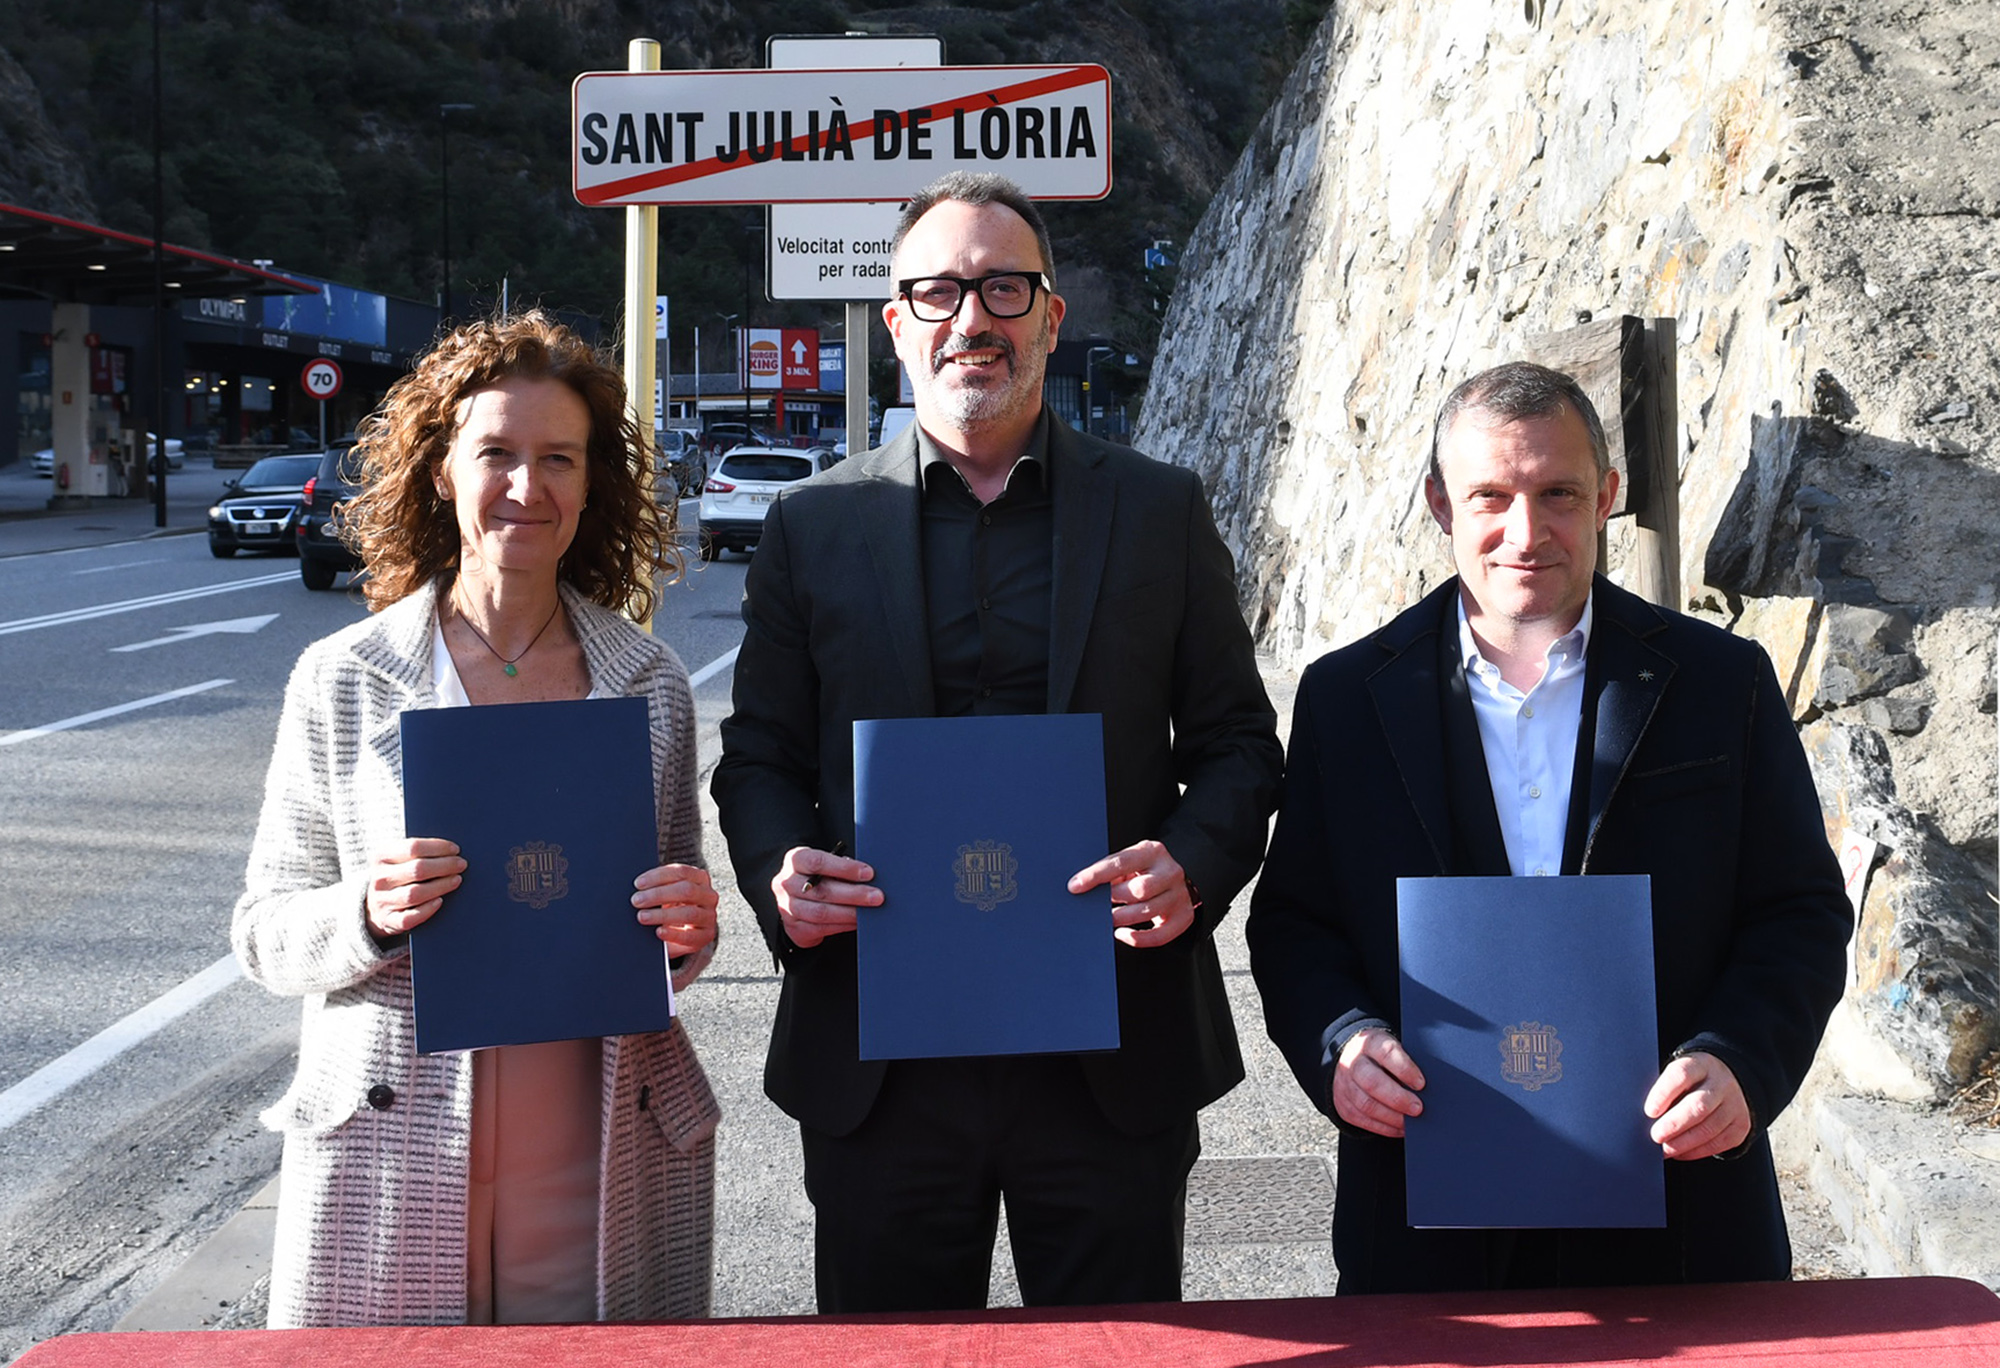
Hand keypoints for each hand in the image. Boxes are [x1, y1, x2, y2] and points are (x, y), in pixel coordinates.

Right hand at [364, 838, 464, 937]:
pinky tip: (440, 901)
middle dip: (444, 866)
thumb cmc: (398, 876)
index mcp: (381, 856)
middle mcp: (380, 879)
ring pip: (415, 893)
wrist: (377, 905)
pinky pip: (409, 918)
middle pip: (417, 869)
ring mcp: (382, 901)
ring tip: (456, 880)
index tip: (455, 850)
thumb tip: (451, 849)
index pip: (413, 847)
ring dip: (441, 886)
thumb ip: (419, 851)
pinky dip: (427, 910)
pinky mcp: (389, 921)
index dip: (438, 847)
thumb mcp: (399, 858)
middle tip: (461, 864)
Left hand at [632, 863, 717, 958]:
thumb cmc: (670, 907)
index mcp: (699, 878)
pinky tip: (659, 932)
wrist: (679, 935)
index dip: (659, 876)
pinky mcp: (706, 936)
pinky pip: (690, 936)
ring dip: (662, 915)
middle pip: (687, 890)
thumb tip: (638, 888)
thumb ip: (658, 887)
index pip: (682, 872)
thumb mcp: (666, 894)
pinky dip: (673, 934)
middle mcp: (708, 895)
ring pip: (689, 913)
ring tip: (642, 917)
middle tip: (637, 900)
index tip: (638, 884)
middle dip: (658, 894)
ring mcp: (709, 917)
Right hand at [773, 845, 878, 948]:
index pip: (818, 862)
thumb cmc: (815, 876)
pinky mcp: (794, 928)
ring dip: (849, 913)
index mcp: (795, 860)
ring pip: (821, 913)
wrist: (792, 897)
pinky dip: (843, 925)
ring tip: (869, 911)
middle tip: (877, 896)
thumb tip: (868, 876)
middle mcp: (786, 884)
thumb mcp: (823, 865)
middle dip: (854, 894)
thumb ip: (840, 867)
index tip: (868, 873)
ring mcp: (787, 907)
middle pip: (822, 890)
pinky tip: (857, 921)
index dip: (845, 868)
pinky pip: (821, 929)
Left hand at [1068, 840, 1194, 947]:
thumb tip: (1080, 886)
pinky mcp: (1184, 916)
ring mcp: (1179, 894)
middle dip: (1114, 899)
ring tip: (1108, 918)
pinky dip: (1138, 939)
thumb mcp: (1129, 862)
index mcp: (1152, 852)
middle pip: (1140, 889)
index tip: (1075, 886)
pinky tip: (1123, 933)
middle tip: (1099, 905)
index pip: (1121, 862)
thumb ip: (1110, 871)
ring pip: (1149, 911)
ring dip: (1122, 918)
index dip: (1096, 875)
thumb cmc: (1144, 871)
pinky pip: (1160, 935)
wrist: (1175, 879)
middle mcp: (1170, 871)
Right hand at [1332, 1027, 1425, 1137]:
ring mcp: (1344, 1084)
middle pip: (1372, 1082)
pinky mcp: (1342, 1104)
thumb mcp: (1392, 1047)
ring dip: (1392, 1117)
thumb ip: (1406, 1061)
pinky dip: (1384, 1127)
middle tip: (1418, 1108)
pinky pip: (1362, 1120)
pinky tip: (1399, 1128)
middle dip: (1398, 1098)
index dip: (1405, 1069)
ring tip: (1411, 1123)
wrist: (1350, 1059)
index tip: (1421, 1084)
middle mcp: (1352, 1062)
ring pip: (1366, 1105)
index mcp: (1369, 1043)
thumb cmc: (1381, 1056)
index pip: (1386, 1053)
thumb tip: (1429, 1087)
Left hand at [1645, 1051, 1751, 1159]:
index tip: (1649, 1111)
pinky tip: (1681, 1153)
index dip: (1663, 1094)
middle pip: (1698, 1105)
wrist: (1727, 1081)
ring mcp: (1734, 1104)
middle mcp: (1720, 1083)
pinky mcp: (1741, 1125)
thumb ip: (1664, 1092)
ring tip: (1665, 1149)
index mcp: (1700, 1065)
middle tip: (1656, 1136)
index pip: (1681, 1075)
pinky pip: (1719, 1143)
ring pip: (1710, 1128)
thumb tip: (1648, 1118)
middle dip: (1674, 1124)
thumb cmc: (1692, 1081)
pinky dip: (1697, 1151)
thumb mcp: (1678, 1075)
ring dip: (1684, 1143)